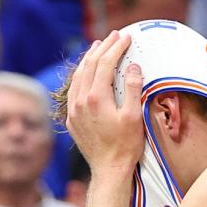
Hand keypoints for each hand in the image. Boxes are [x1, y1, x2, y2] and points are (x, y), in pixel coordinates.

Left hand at [65, 31, 144, 174]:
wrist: (109, 170)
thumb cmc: (125, 146)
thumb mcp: (134, 117)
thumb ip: (133, 89)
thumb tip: (132, 66)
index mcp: (97, 98)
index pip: (105, 63)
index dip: (116, 47)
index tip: (125, 37)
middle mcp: (81, 101)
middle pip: (90, 65)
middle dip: (102, 48)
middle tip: (113, 36)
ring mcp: (74, 110)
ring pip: (79, 76)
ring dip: (89, 59)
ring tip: (97, 47)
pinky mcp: (72, 119)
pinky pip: (73, 90)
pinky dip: (81, 76)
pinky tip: (86, 73)